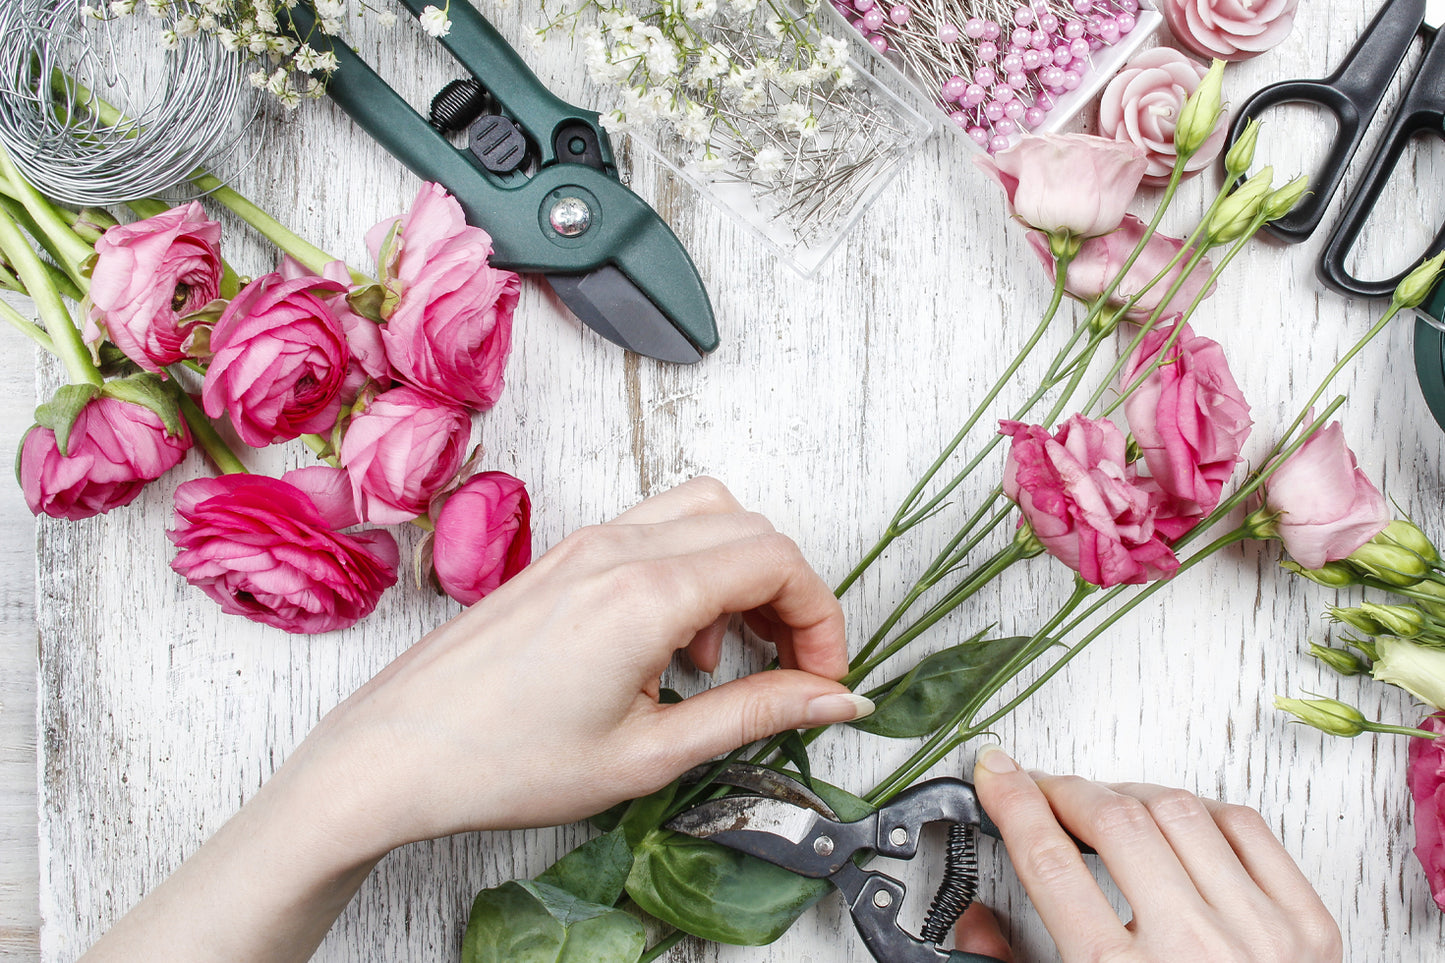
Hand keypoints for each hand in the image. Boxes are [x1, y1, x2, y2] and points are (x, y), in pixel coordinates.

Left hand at [285, 476, 868, 859]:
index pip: (778, 562)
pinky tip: (676, 645)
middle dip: (791, 594)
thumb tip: (832, 698)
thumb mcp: (649, 754)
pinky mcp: (564, 557)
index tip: (825, 676)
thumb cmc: (503, 763)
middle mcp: (618, 549)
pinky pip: (656, 531)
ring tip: (731, 656)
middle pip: (751, 528)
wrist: (395, 754)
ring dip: (742, 572)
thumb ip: (754, 714)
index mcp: (644, 594)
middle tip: (794, 668)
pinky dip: (694, 570)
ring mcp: (586, 545)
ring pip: (705, 514)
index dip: (822, 619)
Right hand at [954, 746, 1341, 961]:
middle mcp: (1191, 951)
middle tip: (1046, 790)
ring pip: (1178, 811)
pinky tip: (1178, 821)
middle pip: (1114, 823)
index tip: (997, 775)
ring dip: (1130, 795)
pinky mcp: (1308, 929)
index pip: (1050, 859)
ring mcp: (1259, 934)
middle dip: (1067, 790)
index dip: (1014, 802)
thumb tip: (974, 918)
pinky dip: (1201, 811)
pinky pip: (1245, 827)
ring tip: (1111, 809)